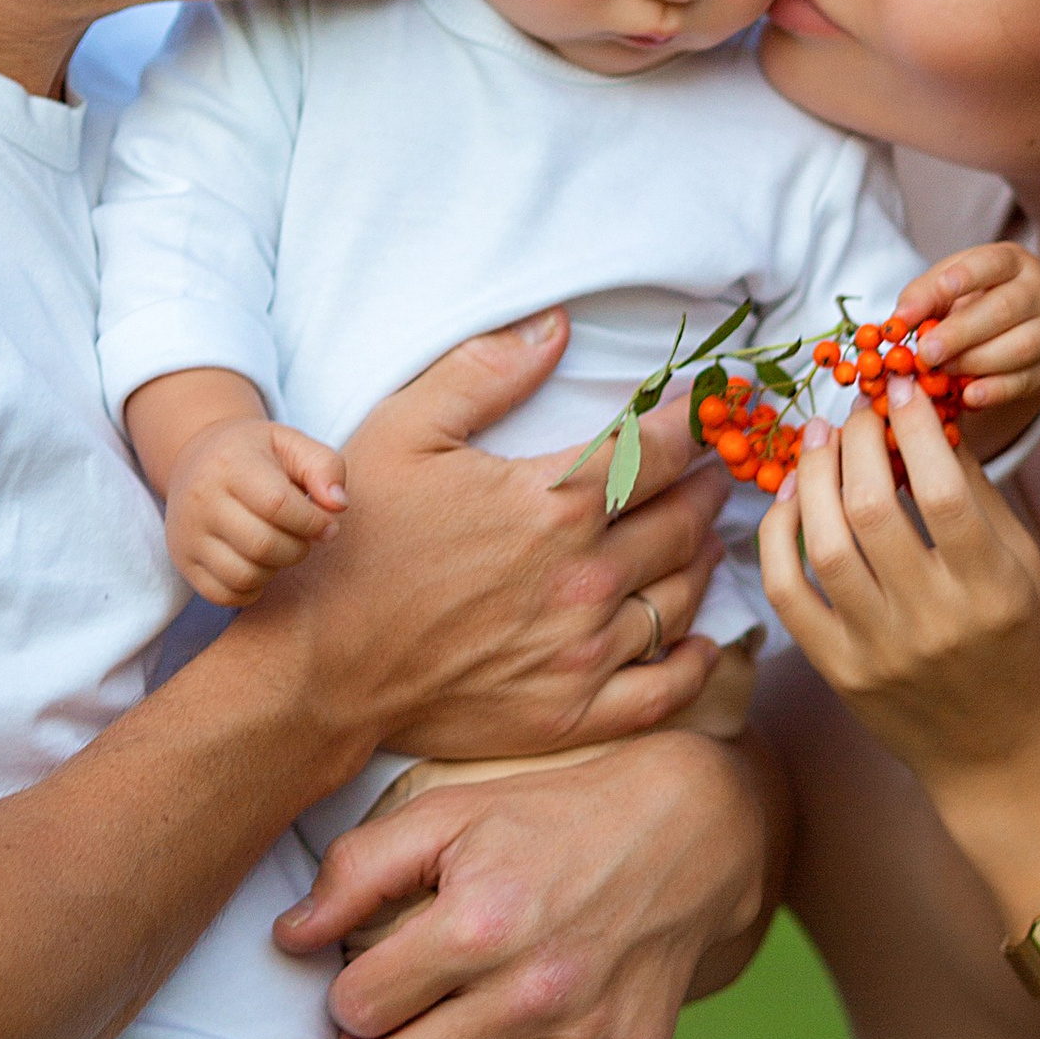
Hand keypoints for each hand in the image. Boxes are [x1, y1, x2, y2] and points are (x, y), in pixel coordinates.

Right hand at [164, 417, 346, 606]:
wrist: (197, 459)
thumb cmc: (255, 454)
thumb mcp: (291, 443)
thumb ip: (324, 466)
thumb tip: (339, 505)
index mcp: (230, 464)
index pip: (277, 505)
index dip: (313, 522)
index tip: (327, 525)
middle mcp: (200, 500)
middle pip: (262, 545)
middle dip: (298, 548)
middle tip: (304, 536)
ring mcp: (187, 534)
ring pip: (243, 575)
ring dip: (276, 569)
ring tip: (280, 547)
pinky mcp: (183, 561)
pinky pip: (223, 594)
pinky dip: (251, 589)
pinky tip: (260, 564)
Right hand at [244, 309, 729, 760]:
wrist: (320, 665)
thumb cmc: (357, 543)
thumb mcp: (403, 432)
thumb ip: (484, 372)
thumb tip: (557, 325)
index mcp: (552, 503)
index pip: (658, 452)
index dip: (694, 426)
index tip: (709, 415)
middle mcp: (584, 575)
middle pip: (681, 522)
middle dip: (707, 489)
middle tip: (718, 473)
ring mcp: (583, 650)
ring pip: (681, 598)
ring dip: (704, 562)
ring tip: (707, 540)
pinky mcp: (572, 713)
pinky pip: (663, 690)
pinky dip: (695, 662)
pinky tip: (701, 641)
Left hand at [275, 730, 771, 1038]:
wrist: (685, 824)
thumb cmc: (550, 815)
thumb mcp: (449, 812)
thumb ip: (359, 868)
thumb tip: (286, 938)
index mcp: (477, 923)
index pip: (362, 1004)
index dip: (343, 1005)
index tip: (354, 996)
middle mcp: (530, 990)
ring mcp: (585, 1036)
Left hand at [757, 379, 1039, 794]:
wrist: (1000, 759)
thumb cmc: (1023, 652)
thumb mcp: (1024, 570)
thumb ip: (978, 497)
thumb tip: (926, 422)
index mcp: (992, 591)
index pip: (945, 493)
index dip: (914, 428)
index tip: (901, 390)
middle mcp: (933, 622)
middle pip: (873, 510)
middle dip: (857, 443)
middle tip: (856, 413)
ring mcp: (878, 650)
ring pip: (824, 545)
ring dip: (813, 478)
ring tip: (819, 440)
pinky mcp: (838, 671)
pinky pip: (788, 592)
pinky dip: (779, 536)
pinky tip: (791, 498)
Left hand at [901, 242, 1039, 416]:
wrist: (1014, 329)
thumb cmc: (973, 300)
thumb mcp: (948, 287)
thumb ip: (922, 297)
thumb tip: (897, 321)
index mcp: (1012, 263)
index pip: (993, 262)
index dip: (968, 275)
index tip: (942, 288)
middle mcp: (1038, 293)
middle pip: (1004, 309)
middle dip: (962, 332)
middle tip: (927, 351)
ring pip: (1021, 347)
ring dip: (976, 362)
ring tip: (942, 371)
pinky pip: (1025, 381)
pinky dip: (994, 391)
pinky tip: (968, 396)